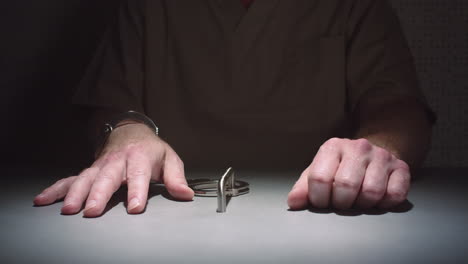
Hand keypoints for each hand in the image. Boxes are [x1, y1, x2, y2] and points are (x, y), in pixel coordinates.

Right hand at [33, 123, 193, 216]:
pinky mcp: (89, 170)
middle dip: (99, 194)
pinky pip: (70, 179)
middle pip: (107, 178)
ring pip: (85, 179)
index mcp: (138, 158)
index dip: (137, 191)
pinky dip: (56, 189)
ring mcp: (100, 165)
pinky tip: (43, 200)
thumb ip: (176, 178)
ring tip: (68, 209)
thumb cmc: (150, 149)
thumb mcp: (169, 158)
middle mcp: (116, 161)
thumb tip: (186, 194)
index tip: (135, 206)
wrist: (130, 131)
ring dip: (75, 194)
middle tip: (93, 211)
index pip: (138, 175)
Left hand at [287, 138, 410, 209]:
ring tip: (357, 200)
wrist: (371, 154)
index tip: (322, 202)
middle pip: (346, 187)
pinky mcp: (401, 167)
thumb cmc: (340, 167)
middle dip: (341, 203)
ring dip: (362, 205)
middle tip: (341, 203)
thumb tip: (294, 202)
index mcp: (333, 147)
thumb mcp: (318, 172)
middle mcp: (358, 147)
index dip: (319, 199)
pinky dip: (384, 204)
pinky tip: (376, 200)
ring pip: (371, 193)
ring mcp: (382, 156)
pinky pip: (394, 195)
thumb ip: (303, 187)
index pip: (320, 179)